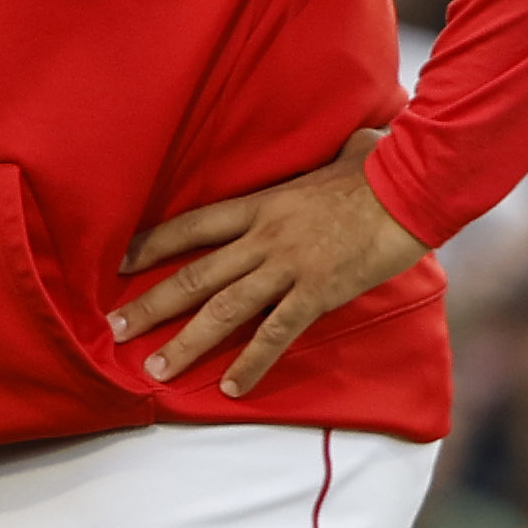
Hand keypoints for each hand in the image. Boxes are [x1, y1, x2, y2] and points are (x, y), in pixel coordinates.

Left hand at [108, 131, 427, 398]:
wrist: (412, 187)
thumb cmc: (379, 167)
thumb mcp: (338, 156)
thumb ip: (330, 157)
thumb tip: (355, 139)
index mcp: (261, 205)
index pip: (192, 226)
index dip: (152, 246)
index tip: (119, 264)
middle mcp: (263, 238)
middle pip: (194, 276)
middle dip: (150, 306)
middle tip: (115, 331)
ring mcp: (288, 267)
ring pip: (224, 311)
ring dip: (187, 343)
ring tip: (155, 370)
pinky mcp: (317, 293)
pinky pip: (276, 334)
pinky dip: (252, 363)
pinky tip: (230, 387)